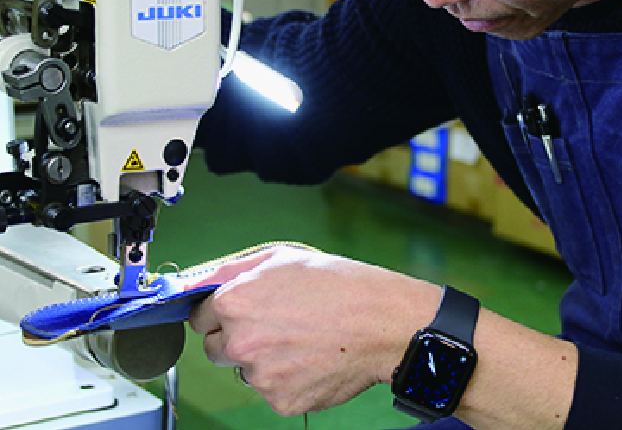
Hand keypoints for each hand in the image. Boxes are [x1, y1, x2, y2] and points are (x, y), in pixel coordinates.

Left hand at [188, 245, 440, 415]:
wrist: (383, 322)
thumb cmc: (340, 285)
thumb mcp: (284, 258)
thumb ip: (234, 270)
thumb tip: (201, 282)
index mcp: (235, 304)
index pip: (199, 317)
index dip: (221, 311)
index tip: (241, 310)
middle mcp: (240, 343)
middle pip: (215, 348)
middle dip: (236, 337)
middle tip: (275, 324)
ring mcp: (261, 377)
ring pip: (246, 371)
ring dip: (264, 359)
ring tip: (303, 338)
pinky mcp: (282, 401)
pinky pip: (273, 390)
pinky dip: (288, 379)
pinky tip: (313, 357)